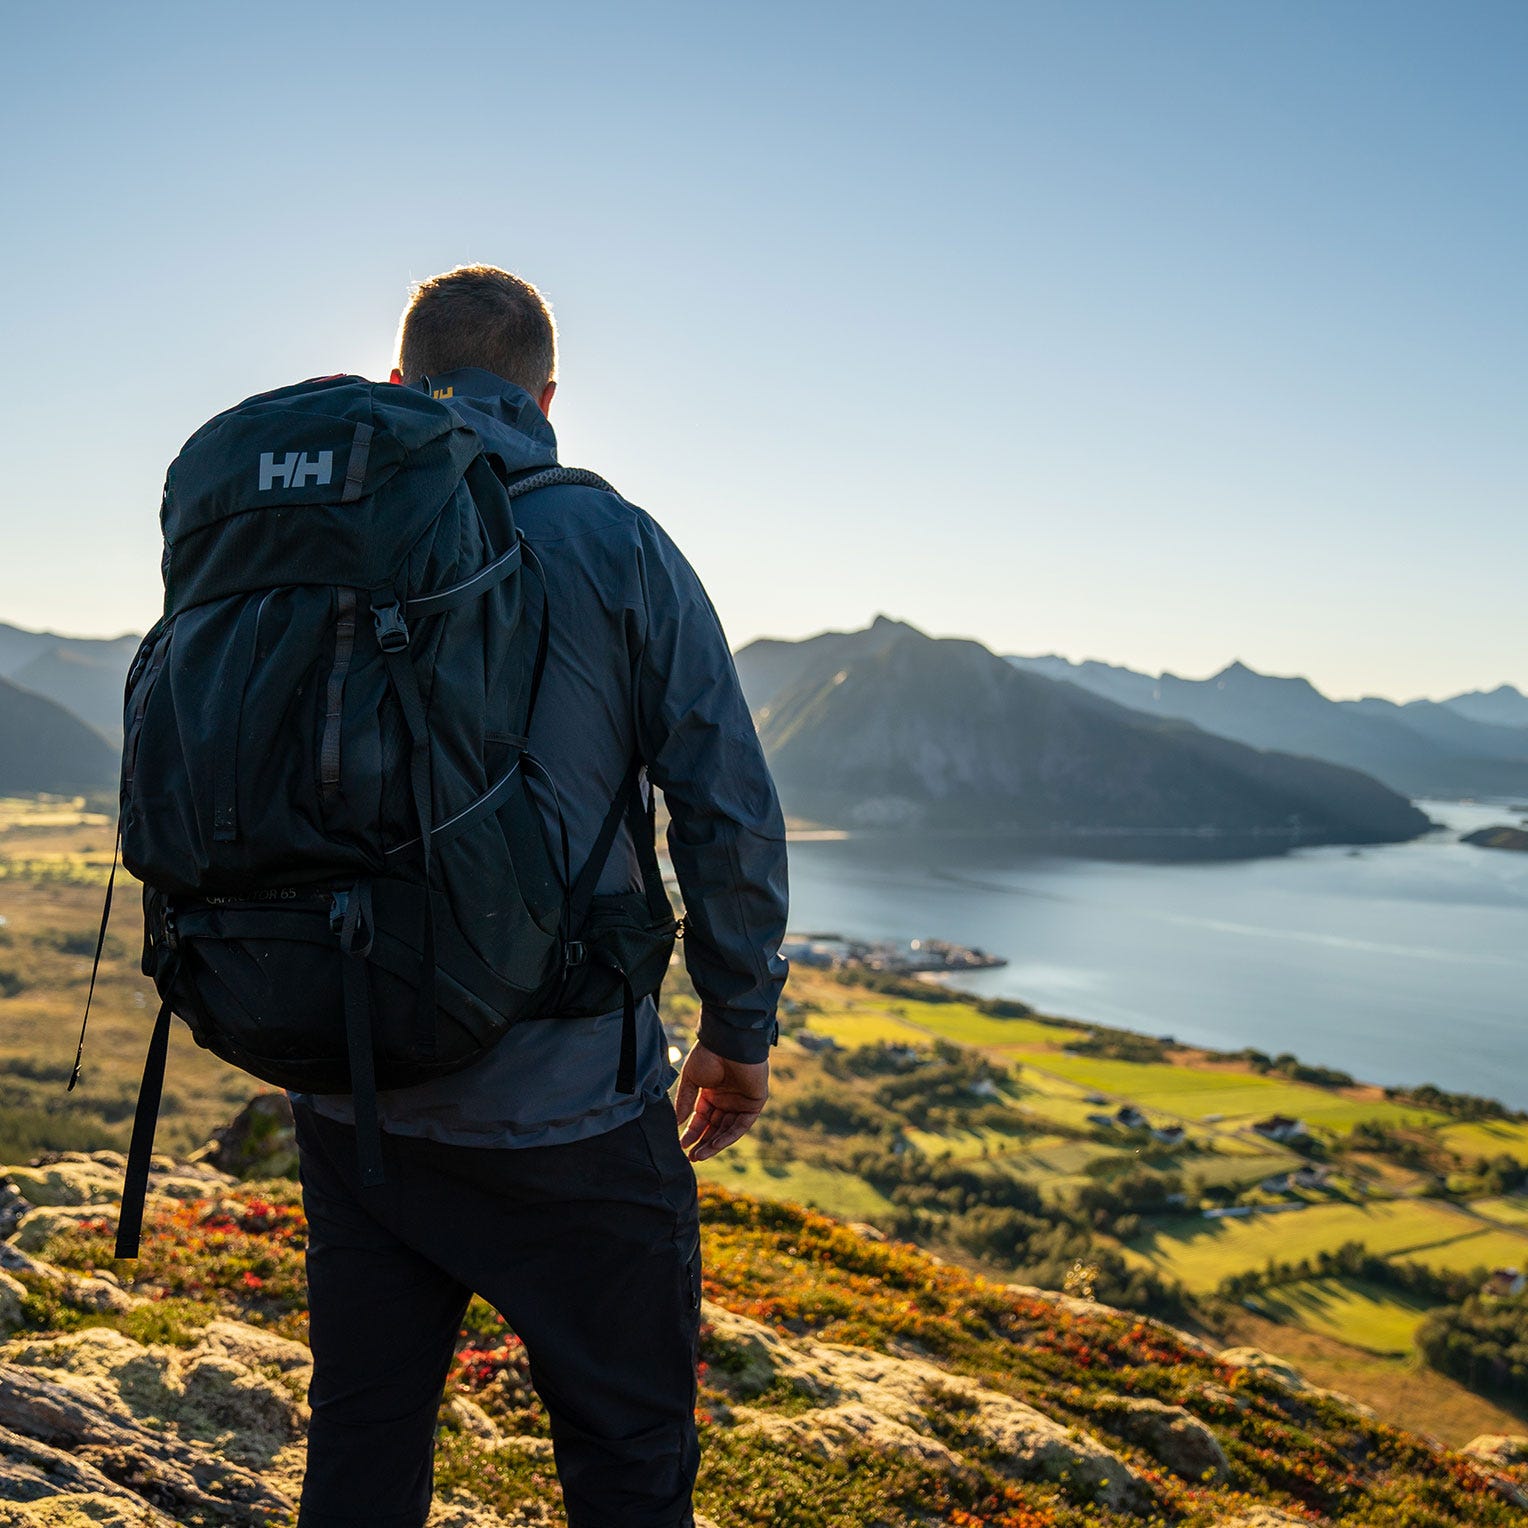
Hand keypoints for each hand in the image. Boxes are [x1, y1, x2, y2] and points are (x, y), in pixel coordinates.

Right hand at [674, 1043, 768, 1161]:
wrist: (728, 1042)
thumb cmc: (708, 1054)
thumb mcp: (691, 1079)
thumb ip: (685, 1101)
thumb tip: (677, 1123)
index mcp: (712, 1091)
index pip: (703, 1118)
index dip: (693, 1132)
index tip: (682, 1144)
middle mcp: (727, 1098)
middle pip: (715, 1126)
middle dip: (703, 1142)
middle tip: (692, 1157)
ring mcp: (741, 1101)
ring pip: (728, 1129)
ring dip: (715, 1143)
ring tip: (700, 1155)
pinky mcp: (754, 1102)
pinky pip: (742, 1125)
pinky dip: (729, 1135)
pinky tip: (716, 1144)